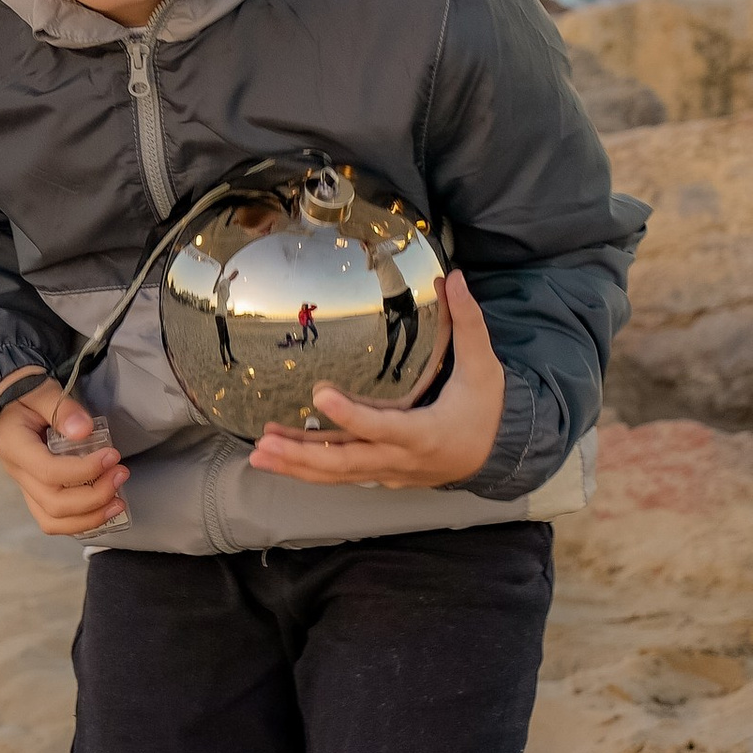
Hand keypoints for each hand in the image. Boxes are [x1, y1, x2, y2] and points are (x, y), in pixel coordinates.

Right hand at [0, 373, 130, 536]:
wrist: (1, 403)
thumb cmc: (21, 394)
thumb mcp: (40, 390)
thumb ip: (62, 408)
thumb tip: (84, 430)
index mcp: (15, 448)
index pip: (49, 472)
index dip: (85, 470)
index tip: (112, 456)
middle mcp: (18, 474)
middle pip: (54, 505)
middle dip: (94, 497)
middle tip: (120, 474)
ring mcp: (25, 486)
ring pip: (53, 521)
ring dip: (90, 518)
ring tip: (118, 502)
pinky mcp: (35, 492)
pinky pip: (55, 519)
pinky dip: (81, 522)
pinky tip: (104, 510)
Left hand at [247, 273, 504, 489]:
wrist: (494, 454)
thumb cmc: (485, 409)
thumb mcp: (483, 366)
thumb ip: (469, 322)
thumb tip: (456, 279)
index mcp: (426, 432)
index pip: (382, 426)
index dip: (351, 415)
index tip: (320, 394)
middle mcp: (401, 458)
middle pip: (346, 463)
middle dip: (302, 456)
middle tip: (265, 445)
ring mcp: (387, 470)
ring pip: (336, 474)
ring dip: (296, 464)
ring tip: (258, 454)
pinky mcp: (378, 473)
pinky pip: (339, 473)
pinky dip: (307, 466)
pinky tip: (277, 453)